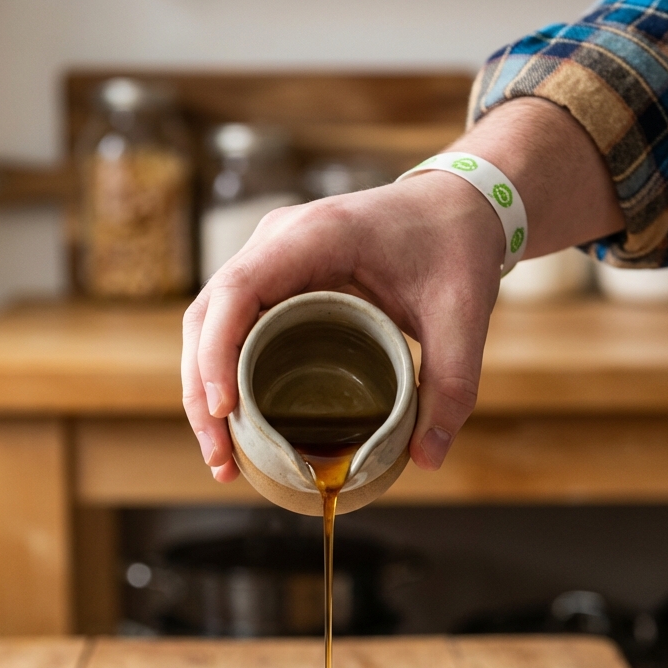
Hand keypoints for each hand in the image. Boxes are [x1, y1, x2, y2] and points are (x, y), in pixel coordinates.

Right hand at [182, 98, 622, 481]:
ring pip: (209, 326)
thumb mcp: (464, 315)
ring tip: (223, 459)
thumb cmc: (455, 246)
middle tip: (222, 459)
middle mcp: (277, 243)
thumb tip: (427, 460)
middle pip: (208, 317)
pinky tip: (236, 430)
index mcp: (315, 236)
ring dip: (205, 392)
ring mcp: (269, 261)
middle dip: (203, 392)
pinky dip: (224, 378)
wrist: (458, 206)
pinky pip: (232, 330)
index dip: (218, 351)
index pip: (238, 289)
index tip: (225, 410)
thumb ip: (453, 385)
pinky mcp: (274, 283)